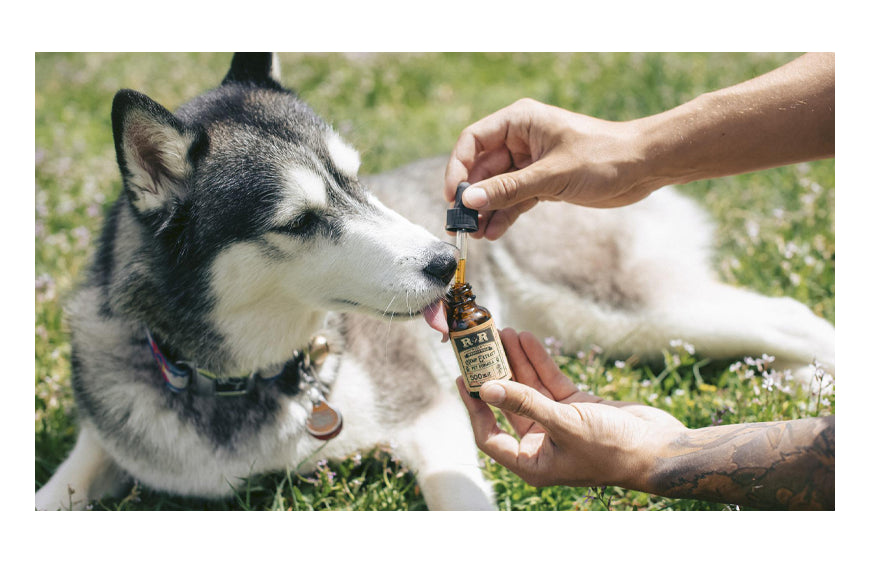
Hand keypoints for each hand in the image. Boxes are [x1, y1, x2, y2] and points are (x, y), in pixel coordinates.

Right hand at [444, 98, 653, 239]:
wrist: (644, 166)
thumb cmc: (604, 156)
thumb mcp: (552, 174)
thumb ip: (508, 189)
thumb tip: (469, 201)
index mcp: (520, 121)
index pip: (473, 141)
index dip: (458, 168)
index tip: (453, 197)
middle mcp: (521, 139)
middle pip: (481, 167)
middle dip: (471, 197)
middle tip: (460, 225)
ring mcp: (530, 162)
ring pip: (497, 187)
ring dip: (486, 210)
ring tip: (476, 235)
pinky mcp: (543, 182)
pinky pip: (514, 199)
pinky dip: (504, 215)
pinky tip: (494, 233)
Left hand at [457, 328, 685, 488]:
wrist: (660, 448)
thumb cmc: (613, 449)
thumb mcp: (564, 424)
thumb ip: (525, 404)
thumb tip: (488, 388)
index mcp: (533, 463)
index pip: (489, 436)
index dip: (475, 408)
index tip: (464, 379)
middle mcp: (541, 444)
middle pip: (508, 405)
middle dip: (495, 375)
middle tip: (480, 347)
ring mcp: (558, 424)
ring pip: (528, 388)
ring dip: (516, 361)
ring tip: (504, 332)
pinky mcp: (576, 407)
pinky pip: (550, 381)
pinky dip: (539, 361)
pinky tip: (527, 339)